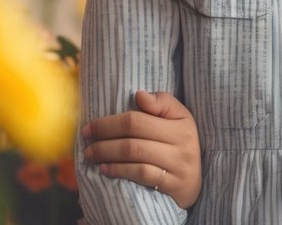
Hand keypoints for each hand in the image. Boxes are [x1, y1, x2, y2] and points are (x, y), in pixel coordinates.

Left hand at [82, 90, 202, 209]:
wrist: (195, 180)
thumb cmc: (181, 143)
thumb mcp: (180, 118)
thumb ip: (162, 103)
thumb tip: (139, 95)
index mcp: (182, 124)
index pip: (138, 120)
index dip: (109, 123)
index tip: (90, 126)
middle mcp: (181, 145)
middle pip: (133, 139)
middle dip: (104, 140)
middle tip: (86, 141)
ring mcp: (176, 167)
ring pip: (135, 157)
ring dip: (107, 155)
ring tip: (91, 154)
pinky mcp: (171, 185)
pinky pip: (141, 175)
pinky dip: (119, 171)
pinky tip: (105, 170)